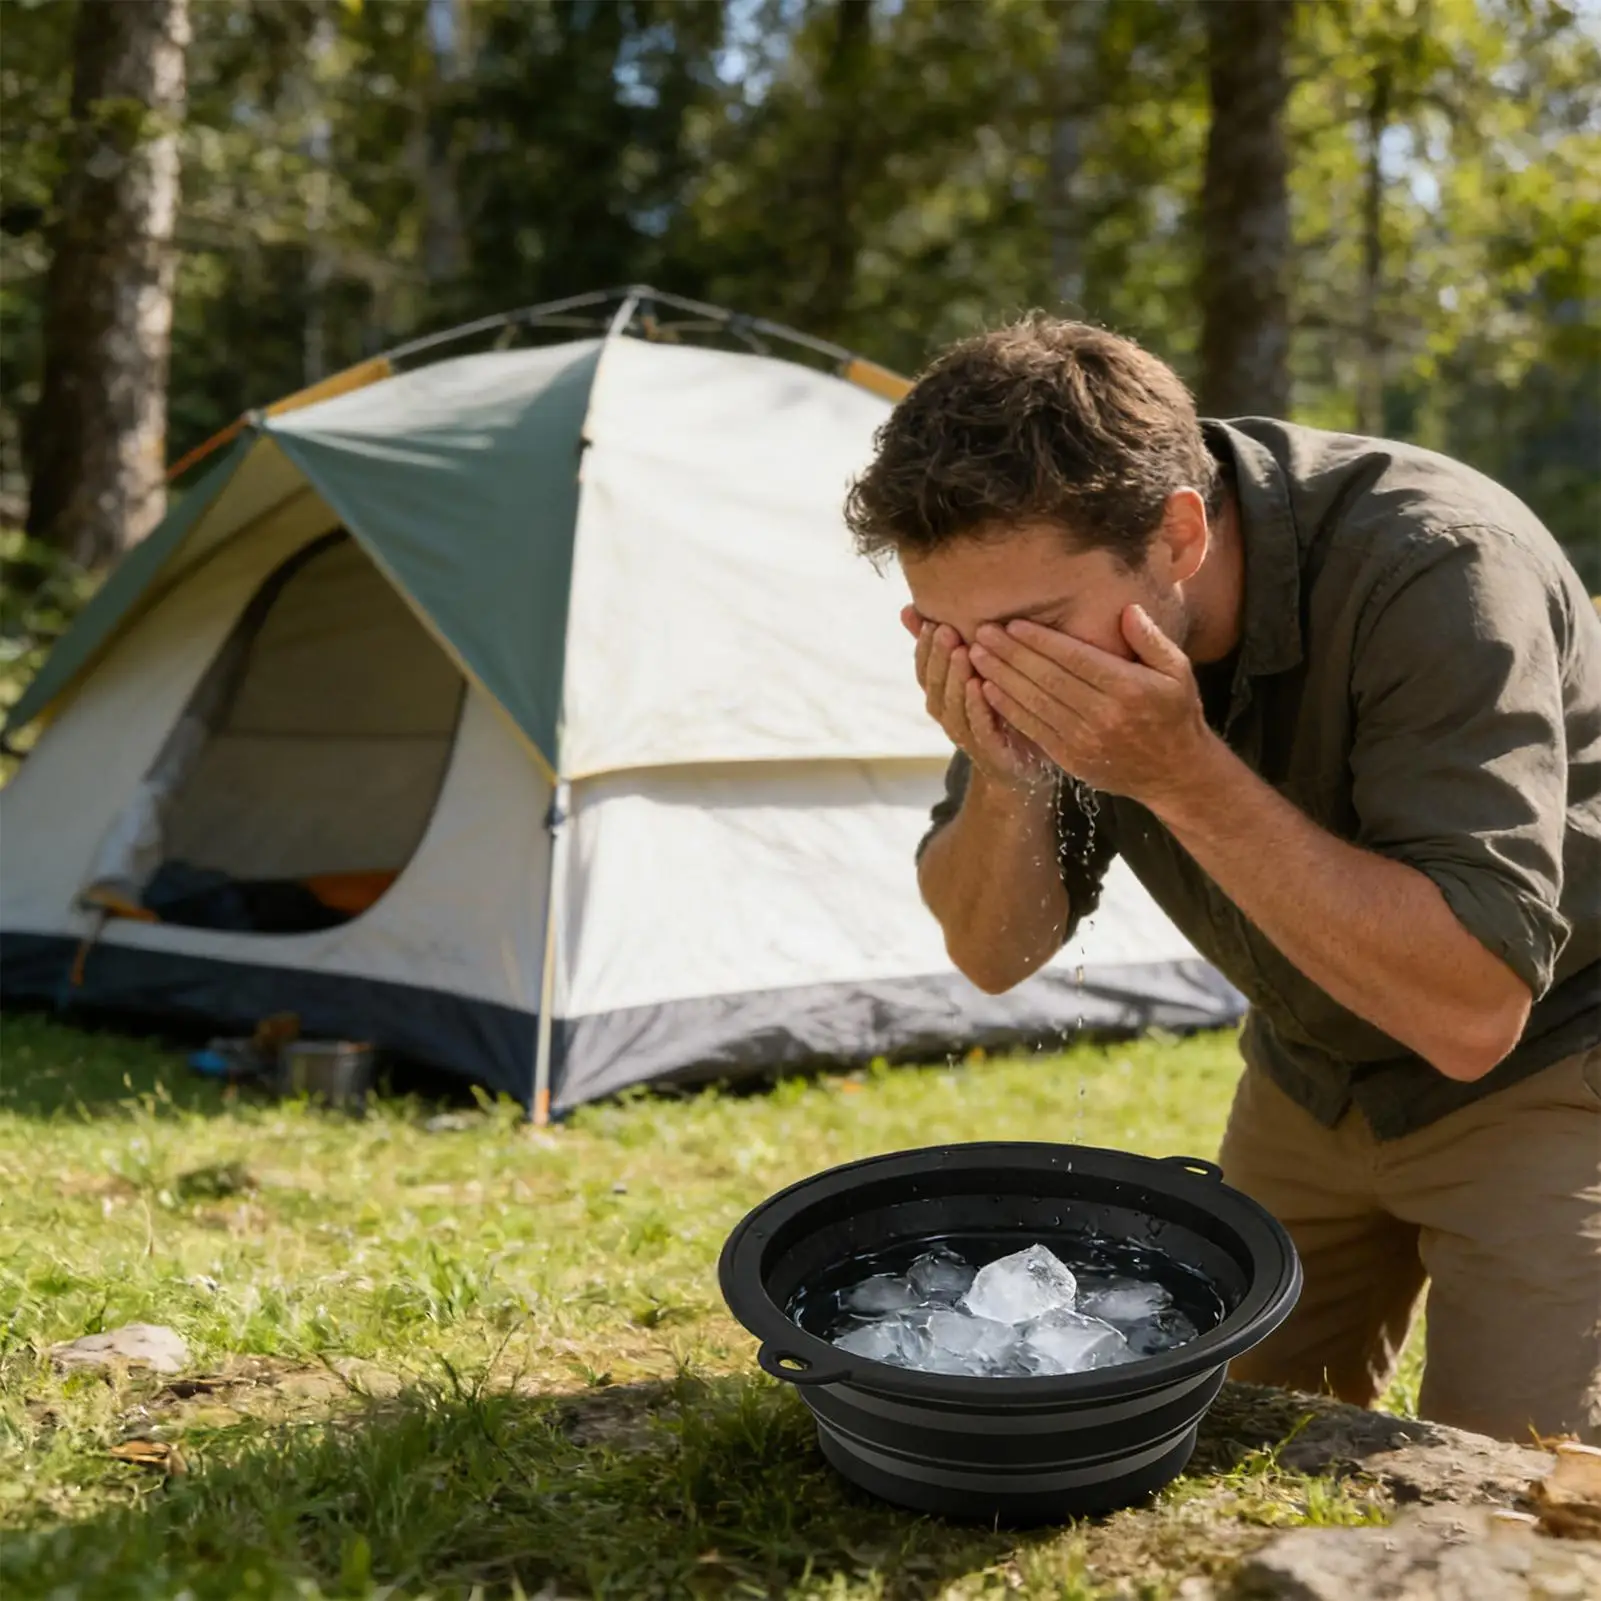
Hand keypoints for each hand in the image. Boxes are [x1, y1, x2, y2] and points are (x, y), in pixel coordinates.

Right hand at [902, 606, 1052, 789]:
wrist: (1028, 768)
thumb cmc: (1002, 712)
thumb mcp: (977, 673)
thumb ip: (951, 645)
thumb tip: (908, 609)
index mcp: (943, 698)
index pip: (924, 671)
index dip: (924, 649)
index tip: (933, 621)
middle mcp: (950, 718)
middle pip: (934, 687)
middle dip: (938, 658)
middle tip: (946, 630)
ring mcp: (968, 738)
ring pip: (951, 708)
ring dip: (954, 679)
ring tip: (962, 652)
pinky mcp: (991, 753)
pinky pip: (979, 729)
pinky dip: (976, 708)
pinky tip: (981, 686)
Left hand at [966, 605, 1213, 804]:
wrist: (1173, 773)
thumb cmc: (1174, 713)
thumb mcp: (1177, 671)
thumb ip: (1151, 639)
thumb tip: (1127, 610)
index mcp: (1129, 689)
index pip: (1075, 659)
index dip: (1040, 641)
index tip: (1013, 624)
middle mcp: (1104, 715)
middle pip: (1048, 679)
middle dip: (1010, 654)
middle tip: (982, 632)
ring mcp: (1085, 740)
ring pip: (1035, 703)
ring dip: (1001, 678)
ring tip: (976, 655)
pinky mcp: (1071, 759)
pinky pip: (1033, 729)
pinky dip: (1008, 708)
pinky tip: (988, 689)